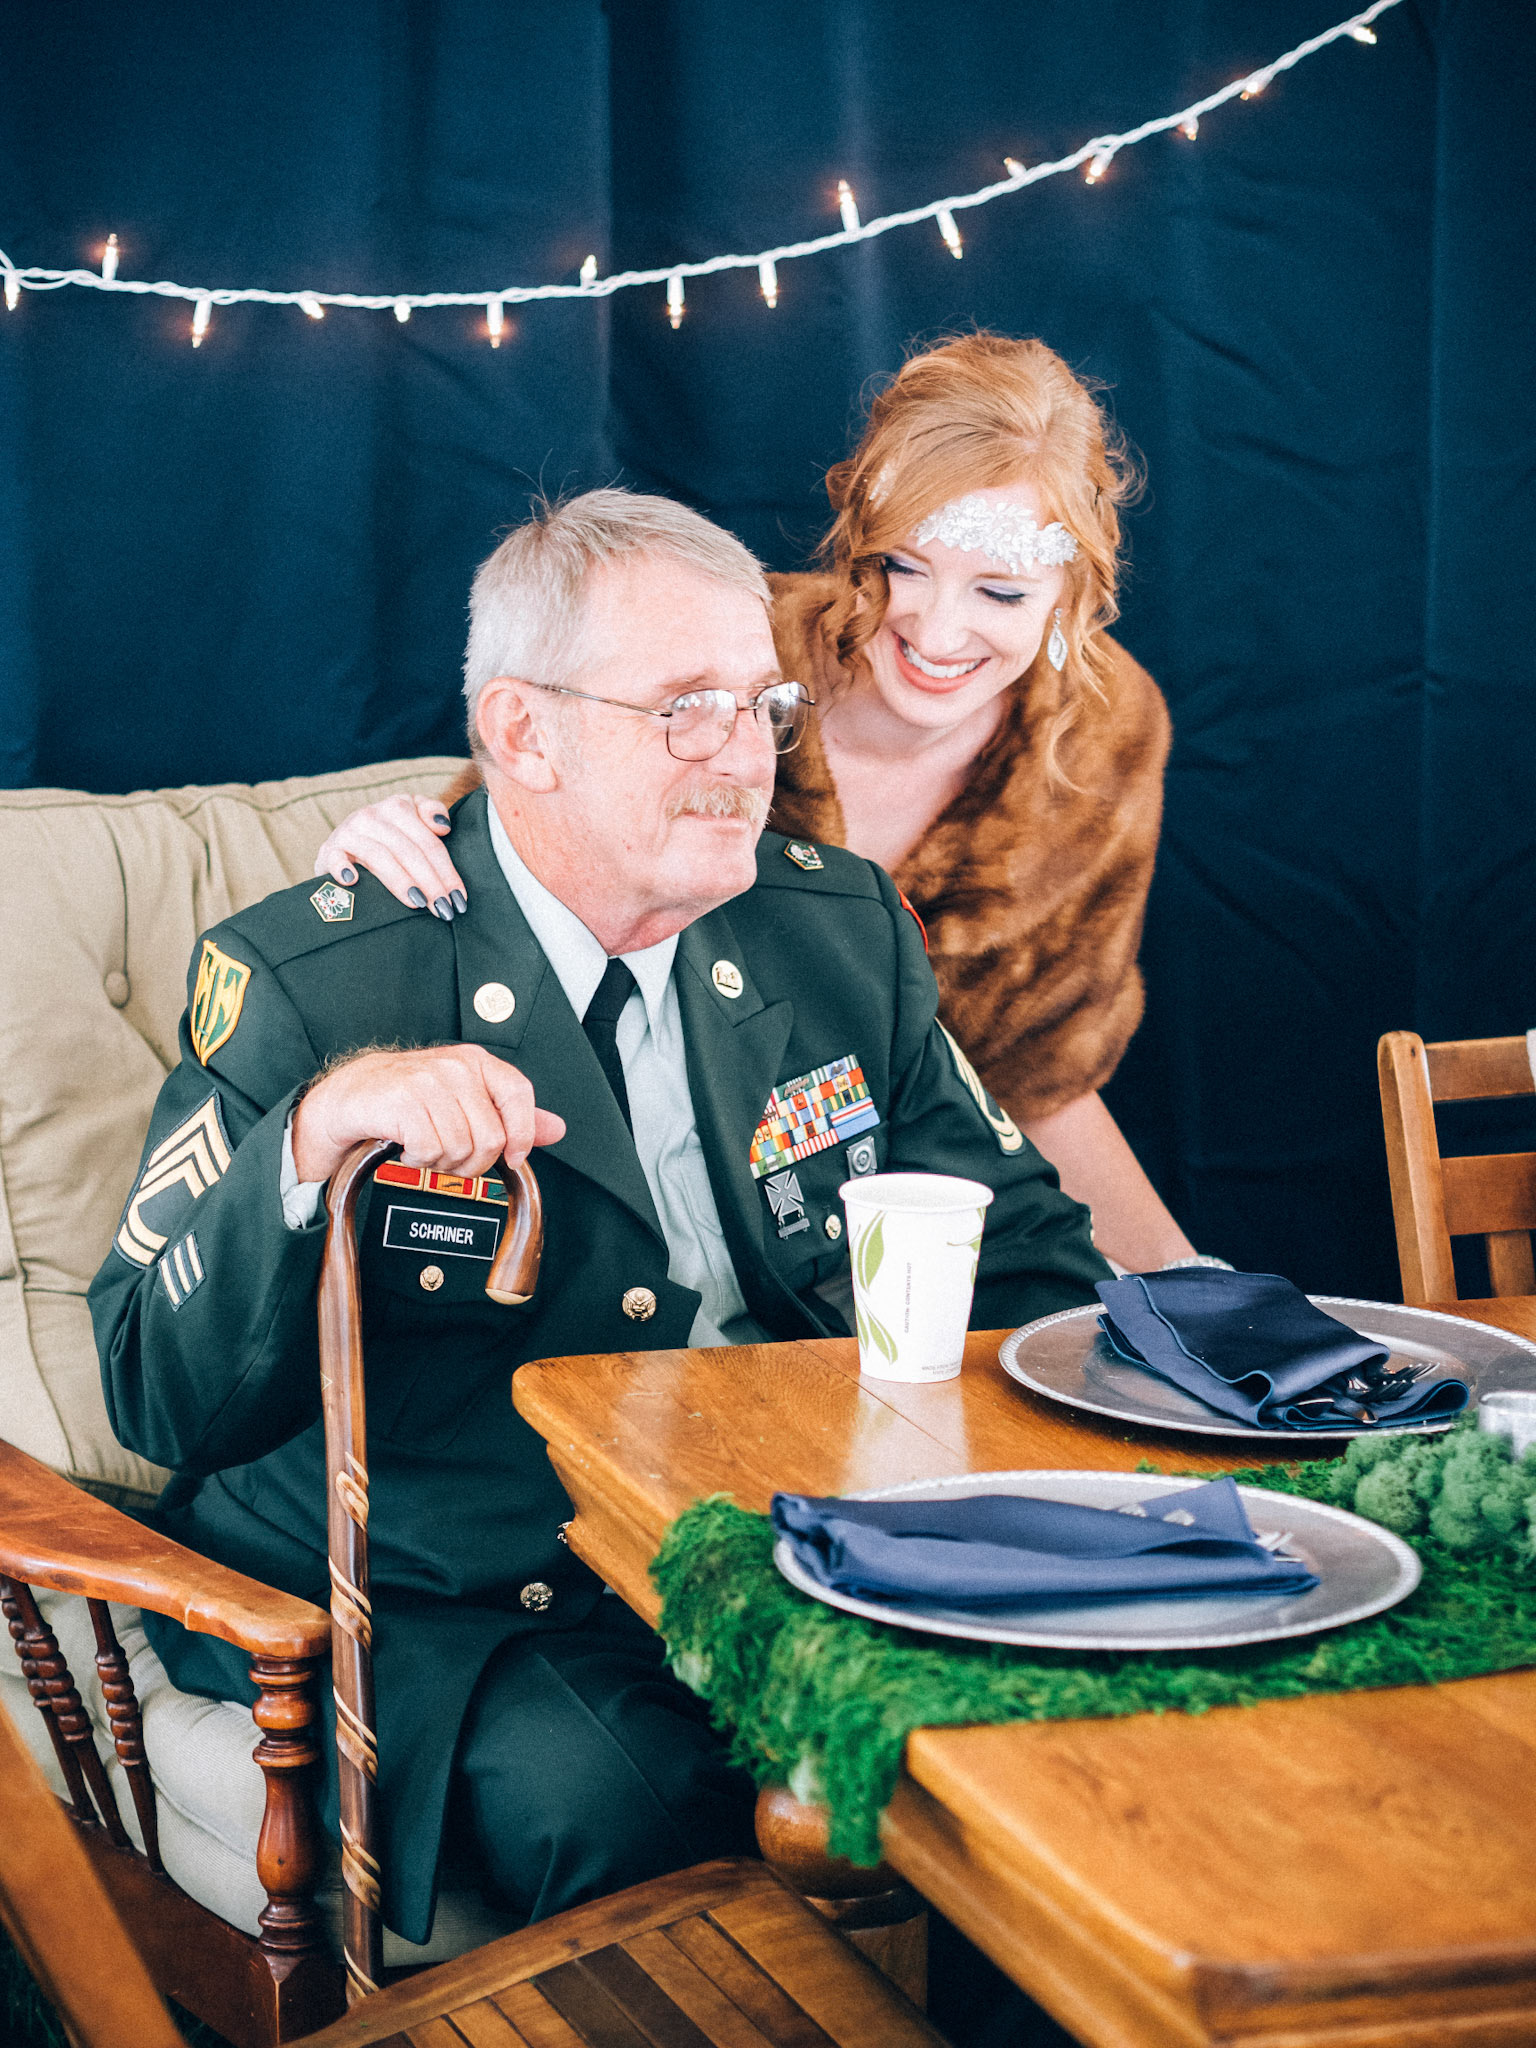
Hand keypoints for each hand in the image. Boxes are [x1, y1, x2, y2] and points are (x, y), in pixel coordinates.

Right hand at [292, 1046, 564, 1184]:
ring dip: (442, 1161)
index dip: (522, 1133)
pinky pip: (431, 1151)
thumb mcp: (464, 1100)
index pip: (519, 1093)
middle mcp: (456, 1067)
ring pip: (461, 1149)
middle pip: (491, 1137)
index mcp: (477, 1063)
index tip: (514, 1157)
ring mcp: (429, 1082)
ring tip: (426, 1147)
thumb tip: (557, 1129)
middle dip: (472, 1161)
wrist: (350, 1097)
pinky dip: (419, 1160)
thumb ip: (511, 1115)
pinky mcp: (403, 1102)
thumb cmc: (408, 1099)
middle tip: (450, 1155)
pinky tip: (408, 1146)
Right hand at [314, 794, 466, 919]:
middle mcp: (372, 815)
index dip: (447, 871)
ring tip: (418, 904)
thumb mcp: (411, 817)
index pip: (429, 843)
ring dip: (401, 882)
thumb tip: (443, 826)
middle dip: (431, 883)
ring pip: (380, 857)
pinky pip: (336, 858)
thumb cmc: (388, 838)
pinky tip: (354, 882)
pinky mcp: (329, 849)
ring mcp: (349, 831)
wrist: (342, 845)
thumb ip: (430, 812)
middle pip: (409, 852)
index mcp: (398, 806)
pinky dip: (343, 869)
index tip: (459, 898)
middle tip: (444, 909)